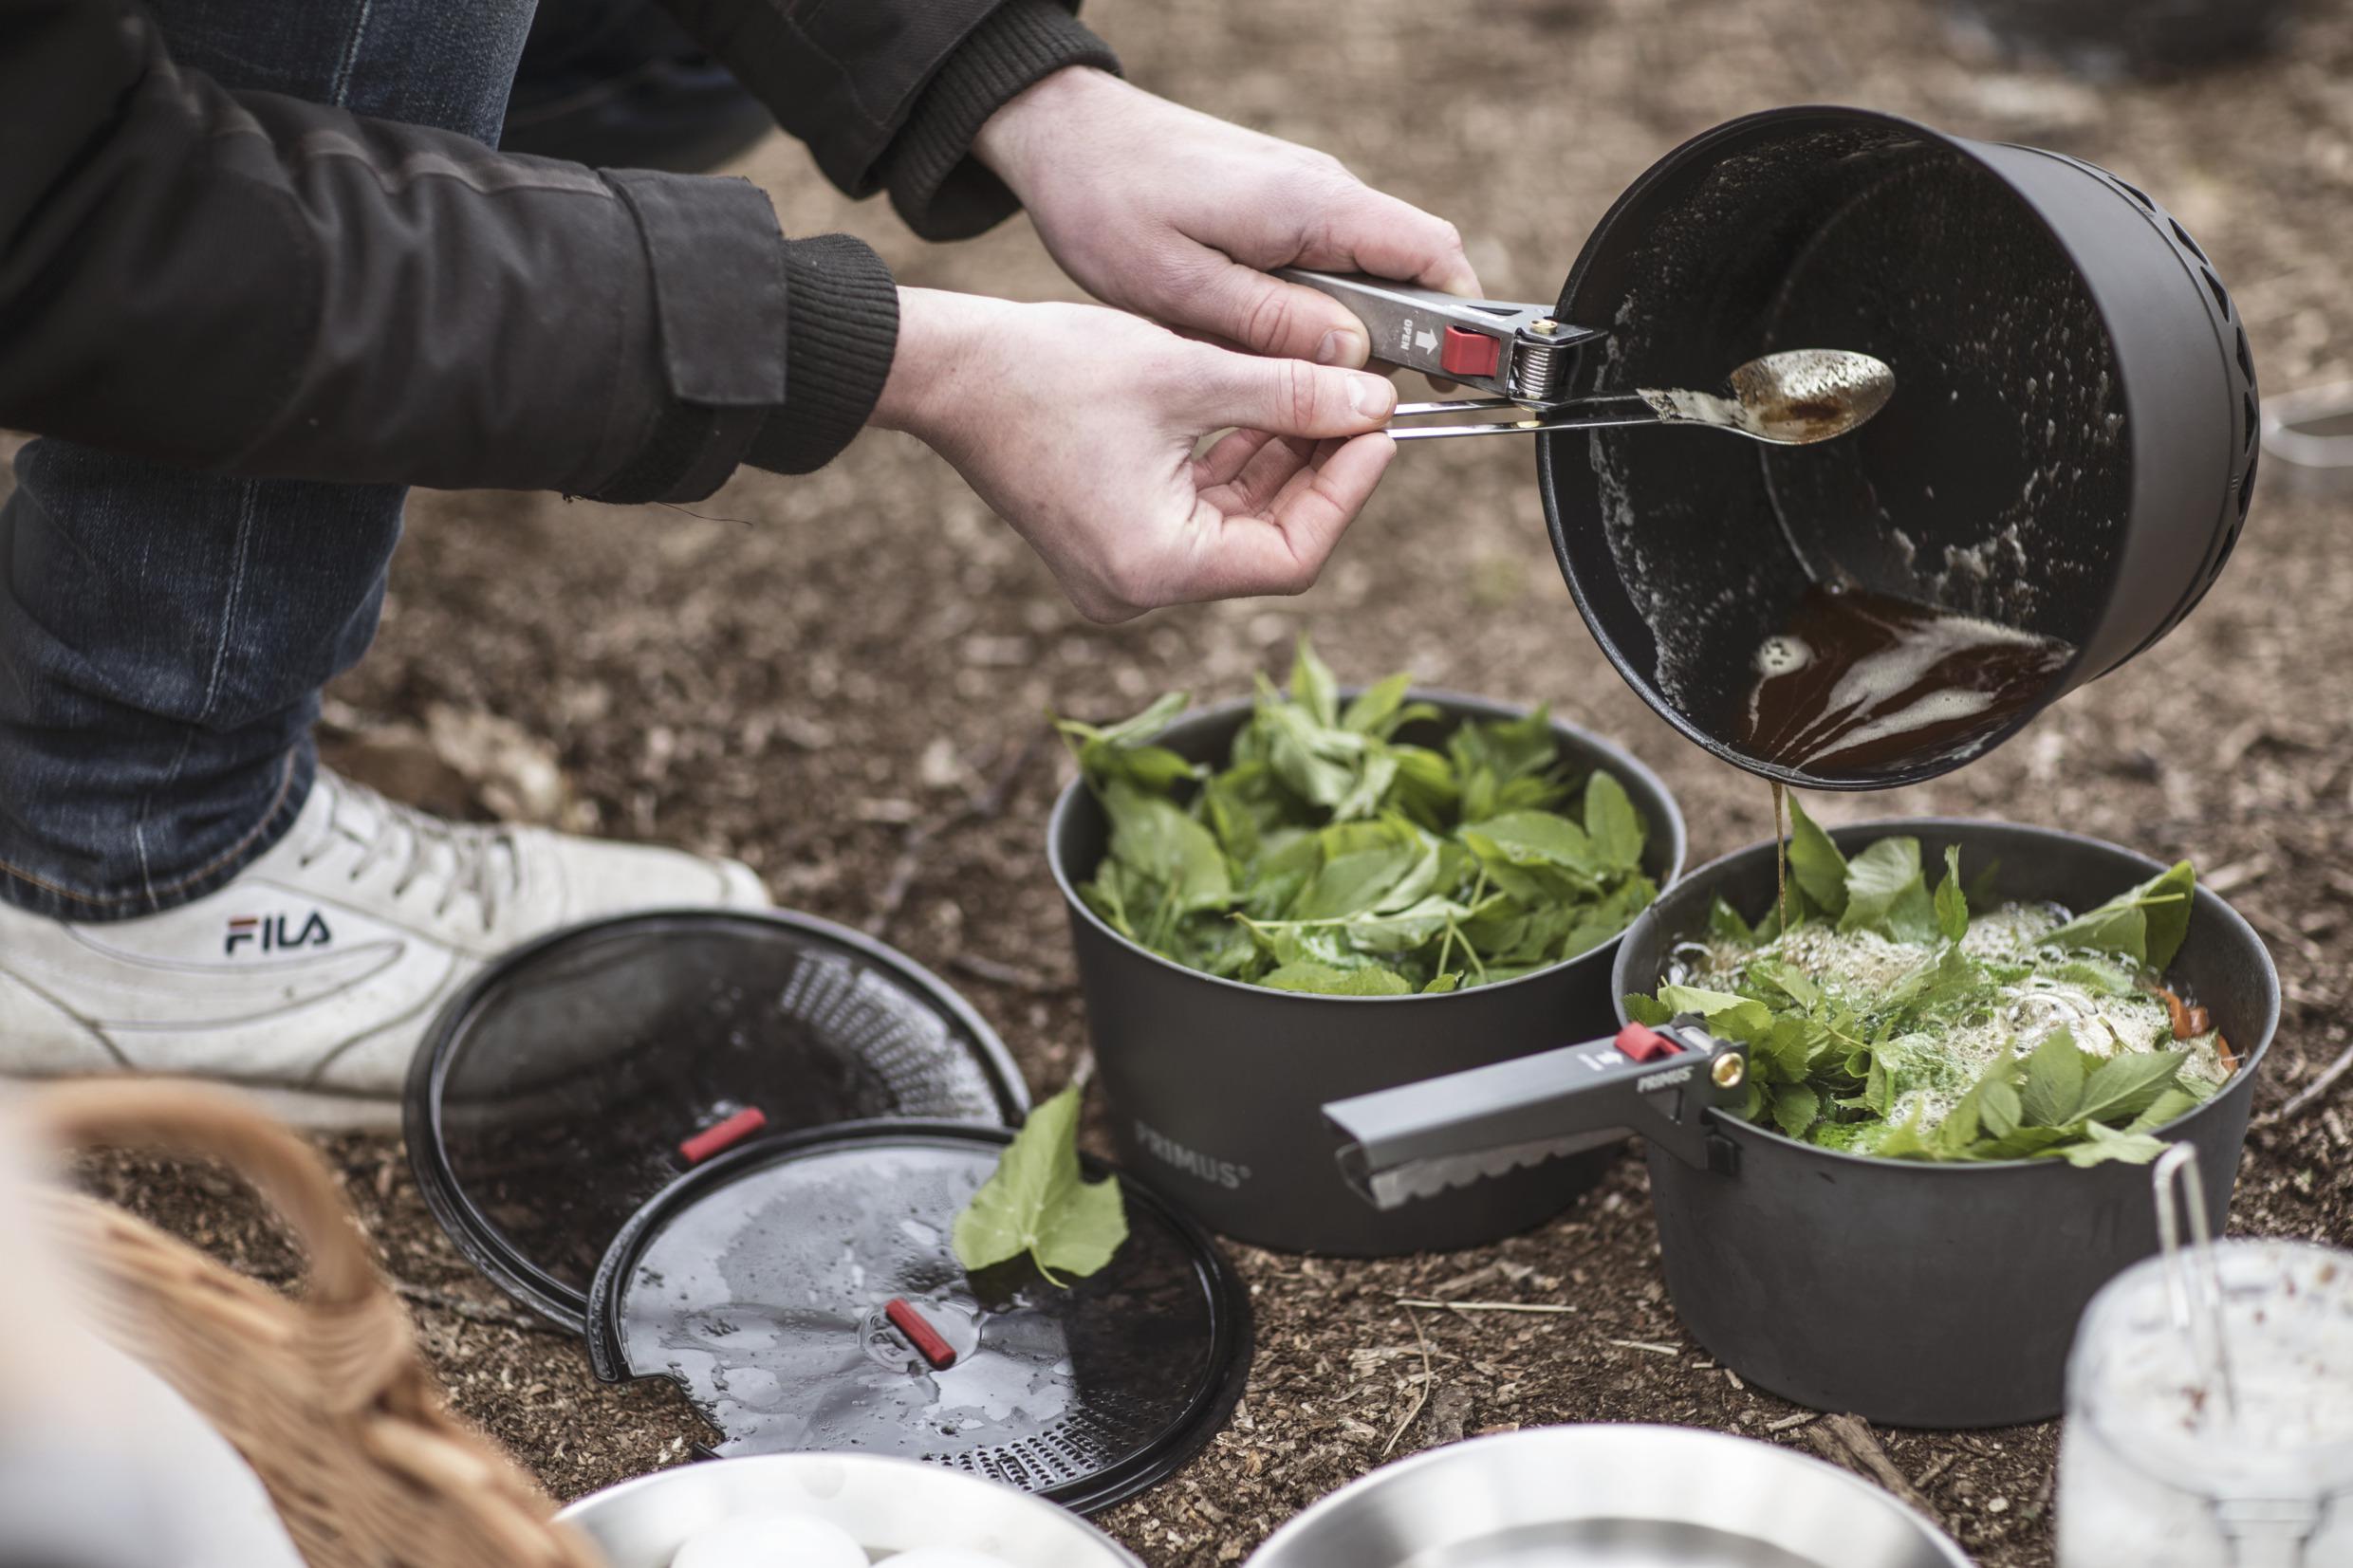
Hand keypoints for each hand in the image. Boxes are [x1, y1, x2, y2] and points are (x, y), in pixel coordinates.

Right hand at [873, 288, 1397, 621]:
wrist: (951, 372)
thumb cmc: (1048, 371)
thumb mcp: (1189, 375)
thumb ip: (1291, 395)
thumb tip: (1372, 405)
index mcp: (1157, 569)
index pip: (1291, 557)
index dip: (1346, 495)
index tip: (1379, 434)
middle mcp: (1139, 590)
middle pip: (1265, 544)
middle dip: (1318, 474)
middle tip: (1362, 408)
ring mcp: (1123, 572)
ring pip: (1235, 527)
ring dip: (1281, 466)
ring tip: (1326, 400)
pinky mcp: (1112, 543)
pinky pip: (1196, 514)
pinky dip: (1234, 467)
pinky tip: (1269, 414)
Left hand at [974, 68, 1478, 368]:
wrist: (1065, 135)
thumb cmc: (1109, 204)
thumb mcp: (1180, 286)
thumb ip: (1271, 322)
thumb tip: (1354, 358)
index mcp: (1313, 206)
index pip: (1433, 254)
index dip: (1461, 322)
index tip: (1453, 383)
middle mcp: (1322, 192)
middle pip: (1409, 269)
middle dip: (1405, 342)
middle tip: (1360, 407)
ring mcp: (1302, 196)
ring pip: (1365, 273)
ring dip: (1353, 332)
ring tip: (1306, 387)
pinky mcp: (1276, 205)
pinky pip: (1325, 264)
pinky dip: (1318, 311)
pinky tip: (1273, 348)